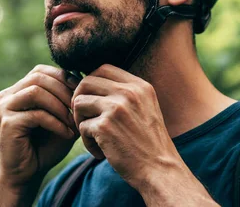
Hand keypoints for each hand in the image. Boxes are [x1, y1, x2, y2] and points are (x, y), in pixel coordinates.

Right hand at [0, 65, 79, 190]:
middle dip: (63, 91)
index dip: (63, 78)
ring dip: (60, 106)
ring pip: (36, 91)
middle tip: (79, 108)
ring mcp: (4, 107)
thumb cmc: (45, 147)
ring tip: (74, 122)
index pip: (40, 71)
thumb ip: (67, 100)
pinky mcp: (7, 123)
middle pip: (38, 77)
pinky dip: (56, 123)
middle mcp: (7, 95)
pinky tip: (67, 134)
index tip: (81, 94)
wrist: (26, 175)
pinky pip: (36, 114)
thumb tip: (86, 79)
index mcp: (17, 90)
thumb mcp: (61, 119)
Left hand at [71, 64, 181, 188]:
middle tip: (83, 118)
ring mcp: (116, 108)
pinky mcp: (105, 126)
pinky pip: (81, 127)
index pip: (103, 68)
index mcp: (139, 86)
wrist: (161, 171)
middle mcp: (128, 92)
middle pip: (86, 82)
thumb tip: (87, 82)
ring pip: (79, 103)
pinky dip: (87, 142)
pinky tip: (100, 153)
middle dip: (78, 99)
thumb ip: (123, 94)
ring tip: (93, 137)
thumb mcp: (144, 108)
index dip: (90, 82)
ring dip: (80, 121)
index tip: (89, 99)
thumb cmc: (149, 143)